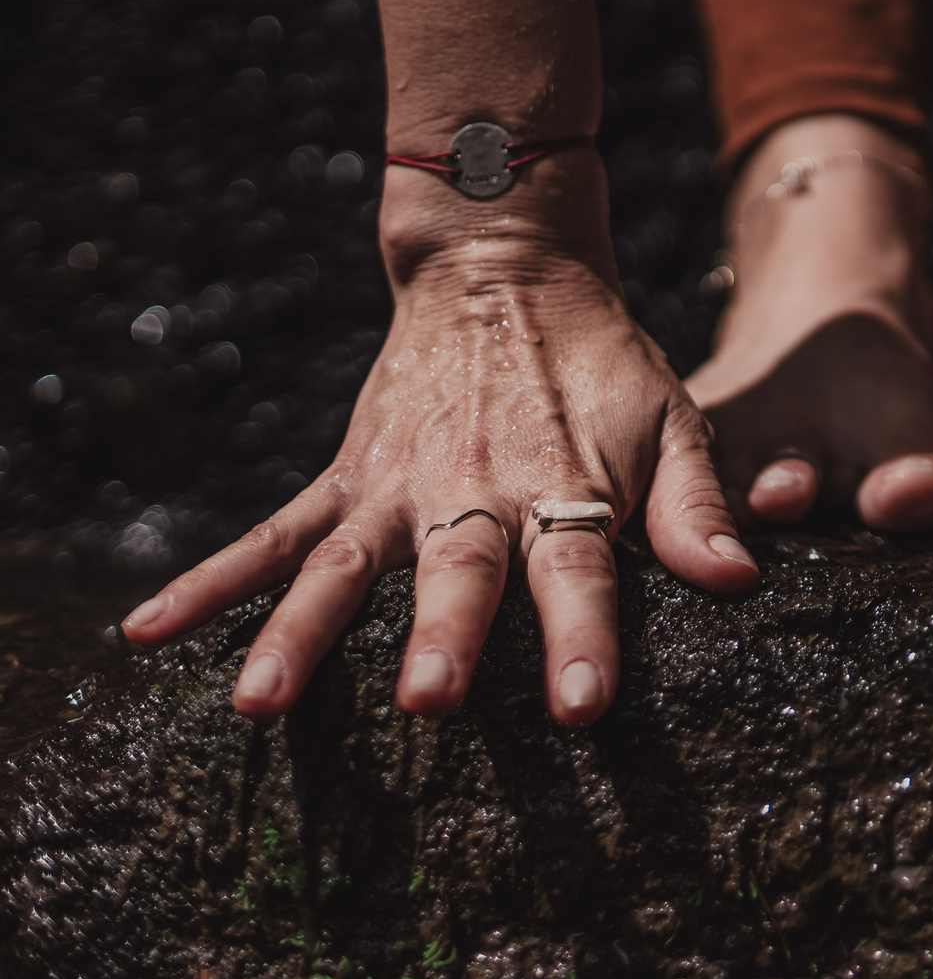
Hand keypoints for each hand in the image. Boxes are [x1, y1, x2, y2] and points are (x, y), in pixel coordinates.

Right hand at [118, 214, 756, 724]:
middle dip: (442, 638)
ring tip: (257, 703)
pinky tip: (148, 635)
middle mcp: (473, 491)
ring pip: (343, 568)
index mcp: (562, 485)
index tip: (582, 708)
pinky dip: (210, 583)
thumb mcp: (672, 421)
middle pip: (458, 573)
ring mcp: (398, 486)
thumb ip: (696, 508)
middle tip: (424, 704)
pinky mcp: (347, 479)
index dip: (583, 637)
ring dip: (300, 634)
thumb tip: (739, 581)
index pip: (579, 571)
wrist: (507, 270)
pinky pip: (271, 536)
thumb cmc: (604, 366)